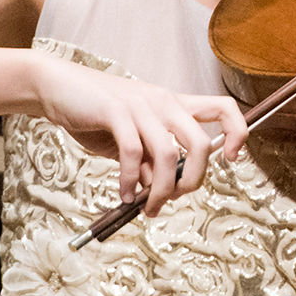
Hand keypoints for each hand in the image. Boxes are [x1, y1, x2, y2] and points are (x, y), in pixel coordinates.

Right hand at [33, 57, 247, 214]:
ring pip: (169, 154)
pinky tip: (125, 194)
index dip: (237, 132)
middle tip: (174, 200)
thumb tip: (159, 192)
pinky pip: (133, 154)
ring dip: (161, 191)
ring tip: (147, 208)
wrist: (58, 88)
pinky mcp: (115, 111)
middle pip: (201, 143)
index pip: (223, 108)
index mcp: (174, 104)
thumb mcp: (130, 139)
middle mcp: (164, 102)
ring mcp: (141, 105)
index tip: (231, 159)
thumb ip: (148, 162)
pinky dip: (131, 181)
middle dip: (194, 180)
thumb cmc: (97, 114)